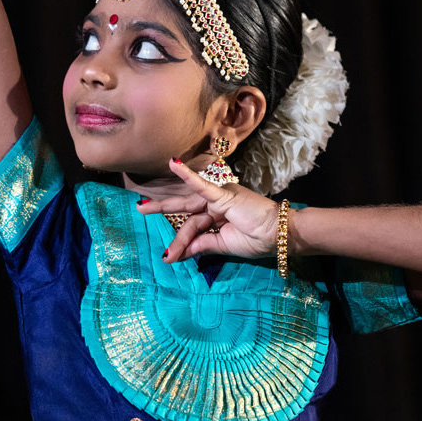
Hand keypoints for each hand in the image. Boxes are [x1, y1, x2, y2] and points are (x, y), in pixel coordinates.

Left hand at [136, 158, 280, 261]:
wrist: (282, 235)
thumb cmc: (259, 239)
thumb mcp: (225, 246)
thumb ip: (203, 245)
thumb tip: (179, 252)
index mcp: (218, 216)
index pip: (193, 227)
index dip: (181, 242)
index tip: (169, 257)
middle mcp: (216, 203)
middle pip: (186, 212)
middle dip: (162, 211)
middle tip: (140, 209)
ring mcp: (219, 197)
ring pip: (188, 207)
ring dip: (166, 209)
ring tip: (143, 208)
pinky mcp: (223, 194)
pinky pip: (201, 185)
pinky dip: (187, 175)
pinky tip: (172, 164)